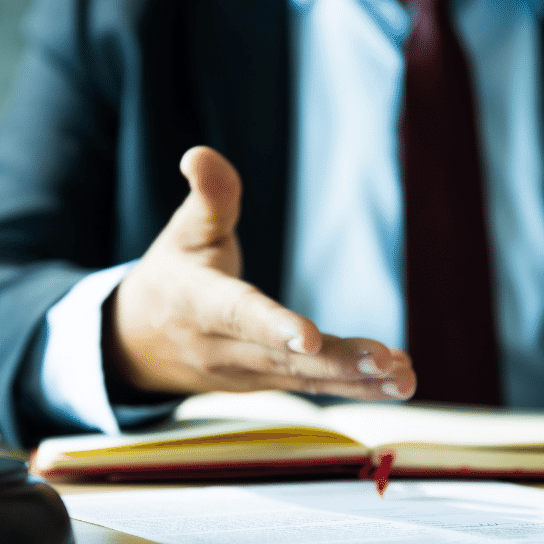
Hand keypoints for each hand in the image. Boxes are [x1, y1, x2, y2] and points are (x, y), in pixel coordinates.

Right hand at [110, 146, 415, 399]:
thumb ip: (208, 195)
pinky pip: (313, 387)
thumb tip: (199, 154)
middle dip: (337, 362)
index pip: (239, 315)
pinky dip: (356, 388)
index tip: (310, 339)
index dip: (275, 326)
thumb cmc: (173, 275)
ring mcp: (246, 374)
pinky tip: (396, 383)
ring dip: (357, 381)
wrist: (140, 342)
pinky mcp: (267, 384)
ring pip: (304, 380)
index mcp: (200, 303)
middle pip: (284, 359)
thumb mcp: (185, 231)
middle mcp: (222, 348)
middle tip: (387, 361)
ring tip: (403, 377)